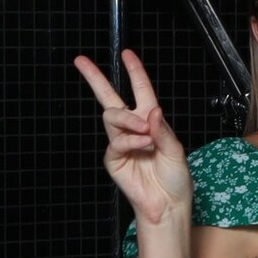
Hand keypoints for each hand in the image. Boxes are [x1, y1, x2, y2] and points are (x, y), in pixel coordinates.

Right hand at [75, 50, 190, 228]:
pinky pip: (116, 141)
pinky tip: (143, 145)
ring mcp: (121, 142)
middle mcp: (133, 128)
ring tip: (145, 133)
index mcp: (150, 121)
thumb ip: (162, 129)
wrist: (167, 204)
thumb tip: (151, 110)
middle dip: (95, 78)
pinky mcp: (114, 159)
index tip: (127, 53)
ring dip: (128, 120)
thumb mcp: (176, 150)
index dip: (134, 71)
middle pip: (110, 97)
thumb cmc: (175, 178)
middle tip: (81, 62)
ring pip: (112, 116)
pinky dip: (130, 141)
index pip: (141, 90)